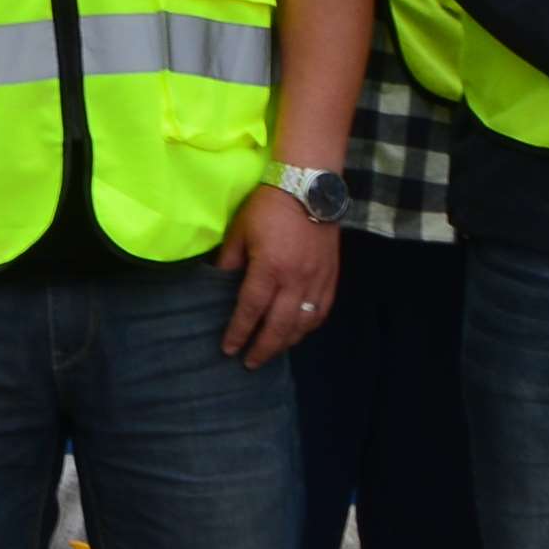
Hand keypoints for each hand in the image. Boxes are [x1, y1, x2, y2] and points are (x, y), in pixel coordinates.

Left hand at [216, 184, 343, 366]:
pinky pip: (322, 310)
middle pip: (279, 326)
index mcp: (269, 268)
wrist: (309, 186)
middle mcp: (296, 279)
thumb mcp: (240, 230)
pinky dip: (309, 326)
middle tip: (250, 363)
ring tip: (272, 351)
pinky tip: (298, 332)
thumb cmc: (268, 206)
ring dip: (286, 342)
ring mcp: (317, 279)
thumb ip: (229, 262)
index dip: (239, 333)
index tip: (229, 349)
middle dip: (263, 348)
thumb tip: (217, 285)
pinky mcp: (331, 275)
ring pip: (303, 324)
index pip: (251, 310)